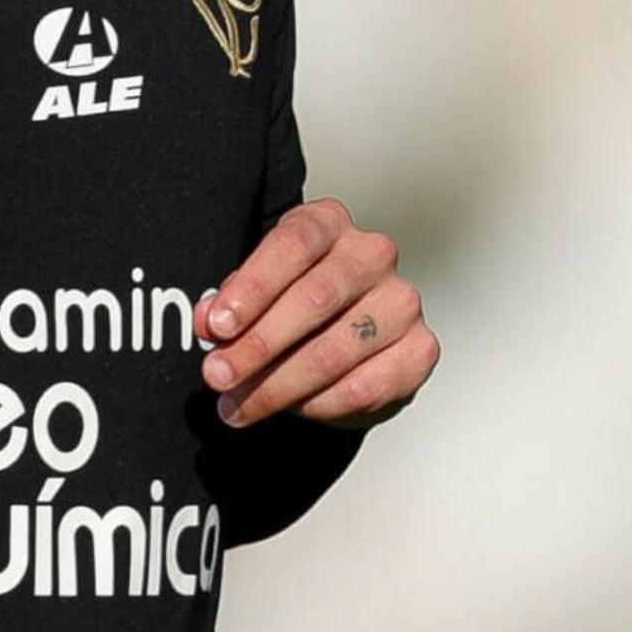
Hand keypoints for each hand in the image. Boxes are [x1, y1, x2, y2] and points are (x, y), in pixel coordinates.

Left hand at [197, 198, 436, 428]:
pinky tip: (293, 408)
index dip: (252, 288)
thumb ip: (227, 304)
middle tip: (218, 376)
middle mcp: (372, 254)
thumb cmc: (288, 299)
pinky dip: (321, 403)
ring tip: (239, 406)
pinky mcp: (421, 348)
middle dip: (257, 346)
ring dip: (279, 386)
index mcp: (327, 223)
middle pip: (314, 299)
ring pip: (335, 350)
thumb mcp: (251, 291)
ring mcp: (402, 301)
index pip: (292, 245)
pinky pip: (366, 386)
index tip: (217, 327)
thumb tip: (210, 322)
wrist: (342, 332)